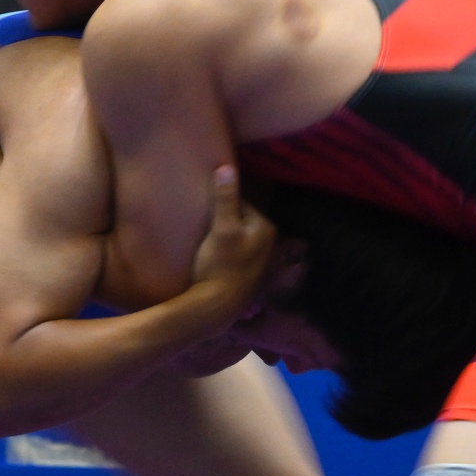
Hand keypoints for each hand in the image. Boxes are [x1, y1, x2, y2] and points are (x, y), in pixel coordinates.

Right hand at [188, 165, 275, 314]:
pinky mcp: (250, 278)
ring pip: (238, 241)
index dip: (221, 208)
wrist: (215, 307)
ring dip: (223, 240)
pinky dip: (226, 256)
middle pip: (240, 223)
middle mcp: (271, 246)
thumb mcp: (221, 228)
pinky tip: (213, 264)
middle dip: (223, 224)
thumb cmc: (219, 265)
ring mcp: (262, 264)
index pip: (241, 205)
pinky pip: (236, 257)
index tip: (206, 217)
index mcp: (266, 229)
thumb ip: (225, 198)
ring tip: (207, 247)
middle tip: (204, 232)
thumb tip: (225, 168)